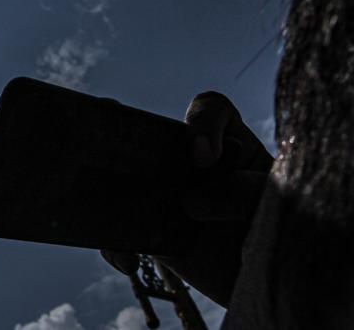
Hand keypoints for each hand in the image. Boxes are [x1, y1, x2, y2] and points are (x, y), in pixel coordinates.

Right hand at [102, 91, 272, 306]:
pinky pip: (120, 231)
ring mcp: (168, 197)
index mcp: (230, 142)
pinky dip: (114, 244)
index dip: (202, 124)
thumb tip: (191, 202)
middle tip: (118, 146)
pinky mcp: (153, 233)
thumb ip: (248, 191)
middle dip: (126, 133)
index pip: (211, 110)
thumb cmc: (288, 231)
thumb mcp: (284, 204)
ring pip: (125, 178)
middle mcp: (192, 163)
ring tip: (107, 206)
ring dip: (107, 186)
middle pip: (150, 133)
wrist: (275, 286)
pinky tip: (130, 262)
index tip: (206, 158)